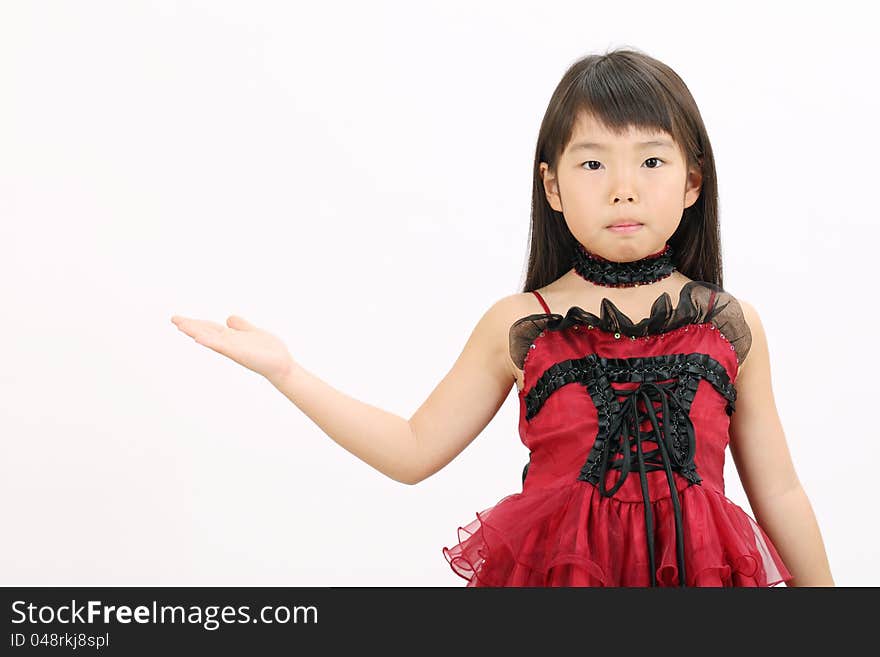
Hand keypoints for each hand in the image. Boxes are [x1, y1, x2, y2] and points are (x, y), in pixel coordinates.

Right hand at [171, 314, 295, 382]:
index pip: (210, 328)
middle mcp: (229, 343)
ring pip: (210, 338)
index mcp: (231, 337)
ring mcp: (232, 349)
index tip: (179, 318)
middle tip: (173, 319)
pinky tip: (199, 338)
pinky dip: (210, 342)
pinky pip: (222, 347)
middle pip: (206, 332)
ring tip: (181, 326)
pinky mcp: (239, 353)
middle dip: (190, 326)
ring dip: (196, 332)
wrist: (282, 364)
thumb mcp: (252, 332)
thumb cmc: (268, 351)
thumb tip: (228, 318)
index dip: (196, 323)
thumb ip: (240, 325)